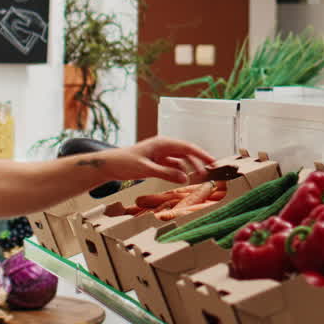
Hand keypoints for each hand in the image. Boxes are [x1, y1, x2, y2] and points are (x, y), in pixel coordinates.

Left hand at [92, 136, 214, 184]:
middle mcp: (163, 147)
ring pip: (181, 160)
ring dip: (190, 168)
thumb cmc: (124, 163)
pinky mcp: (157, 162)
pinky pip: (173, 167)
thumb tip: (185, 178)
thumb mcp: (145, 169)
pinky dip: (179, 173)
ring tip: (199, 178)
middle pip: (187, 153)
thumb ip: (165, 173)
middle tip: (209, 174)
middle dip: (199, 162)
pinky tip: (183, 180)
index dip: (202, 154)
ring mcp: (161, 154)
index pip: (187, 147)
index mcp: (162, 143)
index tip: (213, 162)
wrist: (110, 166)